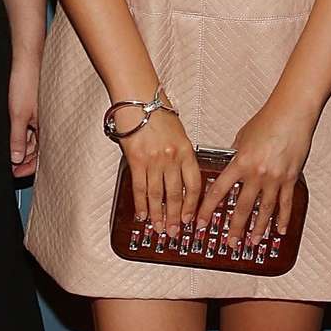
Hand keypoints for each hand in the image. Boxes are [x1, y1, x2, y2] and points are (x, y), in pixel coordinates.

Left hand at [8, 52, 39, 178]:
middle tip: (11, 169)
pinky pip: (31, 128)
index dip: (28, 167)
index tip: (15, 174)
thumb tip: (16, 158)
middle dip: (25, 160)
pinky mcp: (36, 109)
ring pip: (34, 139)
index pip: (40, 156)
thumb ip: (17, 138)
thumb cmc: (26, 83)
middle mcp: (47, 123)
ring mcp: (41, 116)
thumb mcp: (18, 115)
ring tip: (11, 156)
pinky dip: (23, 136)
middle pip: (38, 149)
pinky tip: (15, 138)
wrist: (27, 61)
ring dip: (23, 148)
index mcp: (46, 127)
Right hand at [122, 106, 202, 239]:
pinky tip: (142, 214)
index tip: (190, 219)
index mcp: (186, 151)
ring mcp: (154, 160)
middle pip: (175, 195)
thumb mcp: (179, 134)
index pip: (194, 185)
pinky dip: (141, 204)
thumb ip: (182, 156)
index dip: (192, 205)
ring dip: (157, 215)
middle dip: (174, 217)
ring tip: (157, 228)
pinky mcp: (136, 160)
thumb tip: (182, 179)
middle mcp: (172, 158)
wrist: (139, 98)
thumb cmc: (158, 113)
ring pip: (157, 195)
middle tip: (174, 232)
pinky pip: (140, 188)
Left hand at [196, 102, 315, 246]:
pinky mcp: (291, 178)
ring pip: (264, 210)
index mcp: (240, 162)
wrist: (292, 113)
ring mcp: (275, 178)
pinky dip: (282, 219)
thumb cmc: (268, 120)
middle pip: (242, 207)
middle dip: (235, 228)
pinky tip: (279, 230)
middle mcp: (256, 173)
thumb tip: (230, 167)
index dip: (207, 209)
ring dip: (258, 229)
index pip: (218, 191)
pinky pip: (286, 203)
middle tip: (230, 242)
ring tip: (253, 241)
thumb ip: (236, 156)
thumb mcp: (242, 138)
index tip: (200, 222)